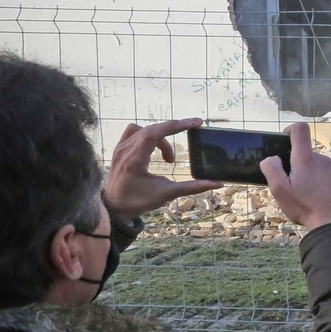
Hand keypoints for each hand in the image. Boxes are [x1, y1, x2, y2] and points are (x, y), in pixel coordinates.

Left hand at [104, 118, 222, 218]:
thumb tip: (217, 184)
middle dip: (174, 129)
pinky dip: (149, 135)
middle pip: (153, 129)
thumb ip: (192, 187)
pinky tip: (155, 148)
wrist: (113, 209)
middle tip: (192, 131)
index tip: (196, 123)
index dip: (177, 125)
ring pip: (145, 130)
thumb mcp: (166, 194)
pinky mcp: (119, 149)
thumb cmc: (138, 202)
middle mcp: (126, 150)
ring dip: (162, 137)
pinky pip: (135, 132)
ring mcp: (120, 148)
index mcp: (135, 159)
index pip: (156, 133)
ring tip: (169, 158)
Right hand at [261, 122, 330, 230]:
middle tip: (290, 183)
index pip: (300, 129)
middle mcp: (321, 159)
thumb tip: (271, 158)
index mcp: (305, 158)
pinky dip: (317, 181)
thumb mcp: (279, 190)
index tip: (284, 138)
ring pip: (314, 164)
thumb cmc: (304, 206)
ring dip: (307, 174)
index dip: (290, 129)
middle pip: (305, 152)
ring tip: (303, 194)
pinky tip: (315, 197)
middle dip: (295, 163)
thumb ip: (271, 169)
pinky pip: (324, 174)